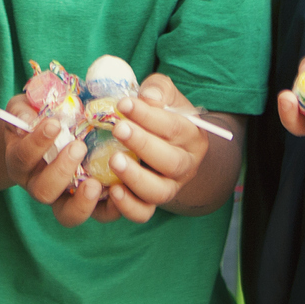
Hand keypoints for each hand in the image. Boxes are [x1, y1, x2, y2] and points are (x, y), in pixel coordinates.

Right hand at [0, 92, 103, 225]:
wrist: (53, 135)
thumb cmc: (38, 116)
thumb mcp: (25, 107)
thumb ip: (23, 110)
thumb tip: (28, 119)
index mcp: (22, 161)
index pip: (22, 157)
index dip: (36, 143)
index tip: (54, 124)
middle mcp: (39, 185)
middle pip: (43, 191)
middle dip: (61, 170)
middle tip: (79, 147)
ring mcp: (64, 198)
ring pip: (68, 214)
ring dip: (82, 201)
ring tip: (96, 182)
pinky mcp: (90, 202)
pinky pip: (99, 213)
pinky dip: (111, 207)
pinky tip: (120, 189)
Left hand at [90, 74, 208, 222]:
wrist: (168, 147)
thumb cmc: (162, 116)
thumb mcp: (165, 97)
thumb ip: (158, 90)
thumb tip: (148, 97)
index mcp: (192, 137)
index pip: (174, 127)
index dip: (149, 116)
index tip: (123, 104)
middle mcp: (186, 166)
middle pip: (170, 161)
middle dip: (143, 144)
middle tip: (118, 128)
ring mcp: (169, 188)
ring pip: (158, 191)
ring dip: (135, 177)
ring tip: (114, 160)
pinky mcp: (150, 204)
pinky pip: (143, 213)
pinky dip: (128, 206)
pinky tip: (112, 191)